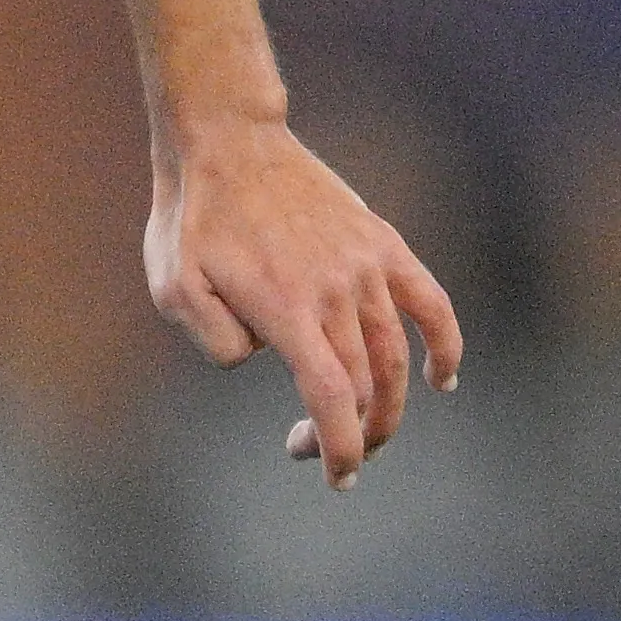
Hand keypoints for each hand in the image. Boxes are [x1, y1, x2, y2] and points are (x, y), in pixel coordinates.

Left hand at [146, 112, 462, 487]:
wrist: (227, 143)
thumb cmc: (191, 220)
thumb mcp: (174, 289)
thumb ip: (218, 341)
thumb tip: (263, 361)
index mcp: (287, 309)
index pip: (333, 397)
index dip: (340, 446)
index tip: (336, 477)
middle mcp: (336, 290)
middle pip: (366, 386)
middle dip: (349, 434)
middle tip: (314, 452)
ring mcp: (364, 266)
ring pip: (396, 355)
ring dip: (388, 405)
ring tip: (366, 433)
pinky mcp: (380, 243)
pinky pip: (428, 300)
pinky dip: (446, 343)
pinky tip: (442, 379)